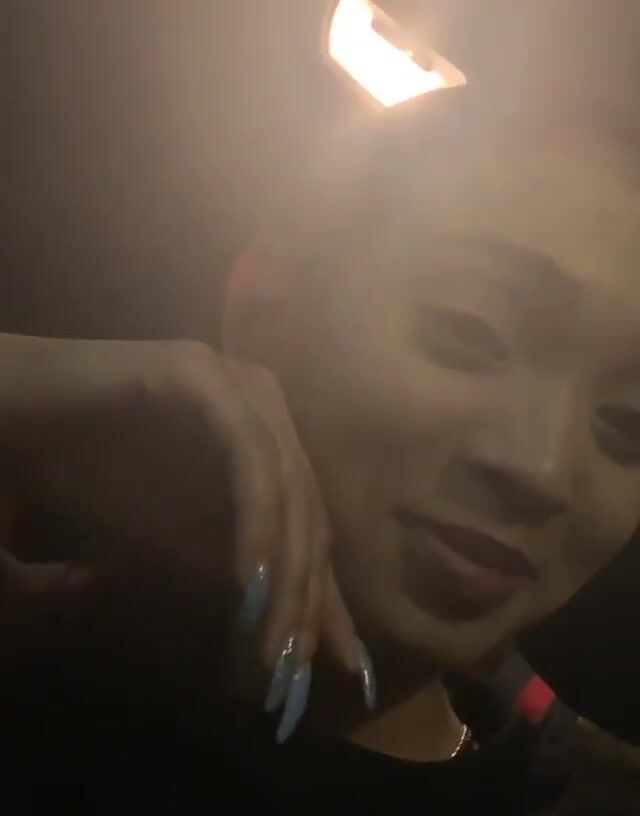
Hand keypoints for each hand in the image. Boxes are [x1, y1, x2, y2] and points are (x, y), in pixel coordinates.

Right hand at [0, 335, 373, 738]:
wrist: (13, 418)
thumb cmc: (89, 476)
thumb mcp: (180, 543)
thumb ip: (236, 577)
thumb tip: (293, 632)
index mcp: (268, 439)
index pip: (312, 526)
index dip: (328, 598)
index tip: (344, 668)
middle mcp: (264, 404)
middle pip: (308, 510)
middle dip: (306, 596)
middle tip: (291, 668)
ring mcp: (236, 380)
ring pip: (288, 484)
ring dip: (284, 569)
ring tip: (273, 640)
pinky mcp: (199, 368)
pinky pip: (247, 451)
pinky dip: (254, 516)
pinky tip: (248, 576)